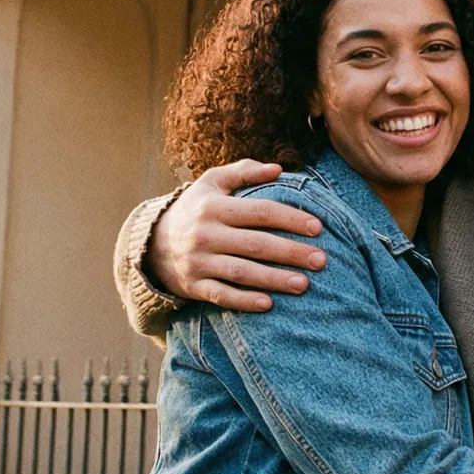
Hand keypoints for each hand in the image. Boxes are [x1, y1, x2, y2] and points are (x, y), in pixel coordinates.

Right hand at [147, 160, 325, 311]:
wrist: (151, 244)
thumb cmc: (195, 209)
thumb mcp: (212, 182)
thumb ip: (244, 172)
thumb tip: (279, 168)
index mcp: (215, 207)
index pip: (261, 211)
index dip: (291, 219)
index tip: (318, 228)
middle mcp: (206, 234)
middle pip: (256, 244)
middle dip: (291, 252)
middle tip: (322, 260)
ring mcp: (199, 262)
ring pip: (242, 272)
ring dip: (274, 279)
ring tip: (304, 284)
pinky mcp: (194, 286)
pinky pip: (221, 295)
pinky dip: (244, 301)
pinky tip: (269, 304)